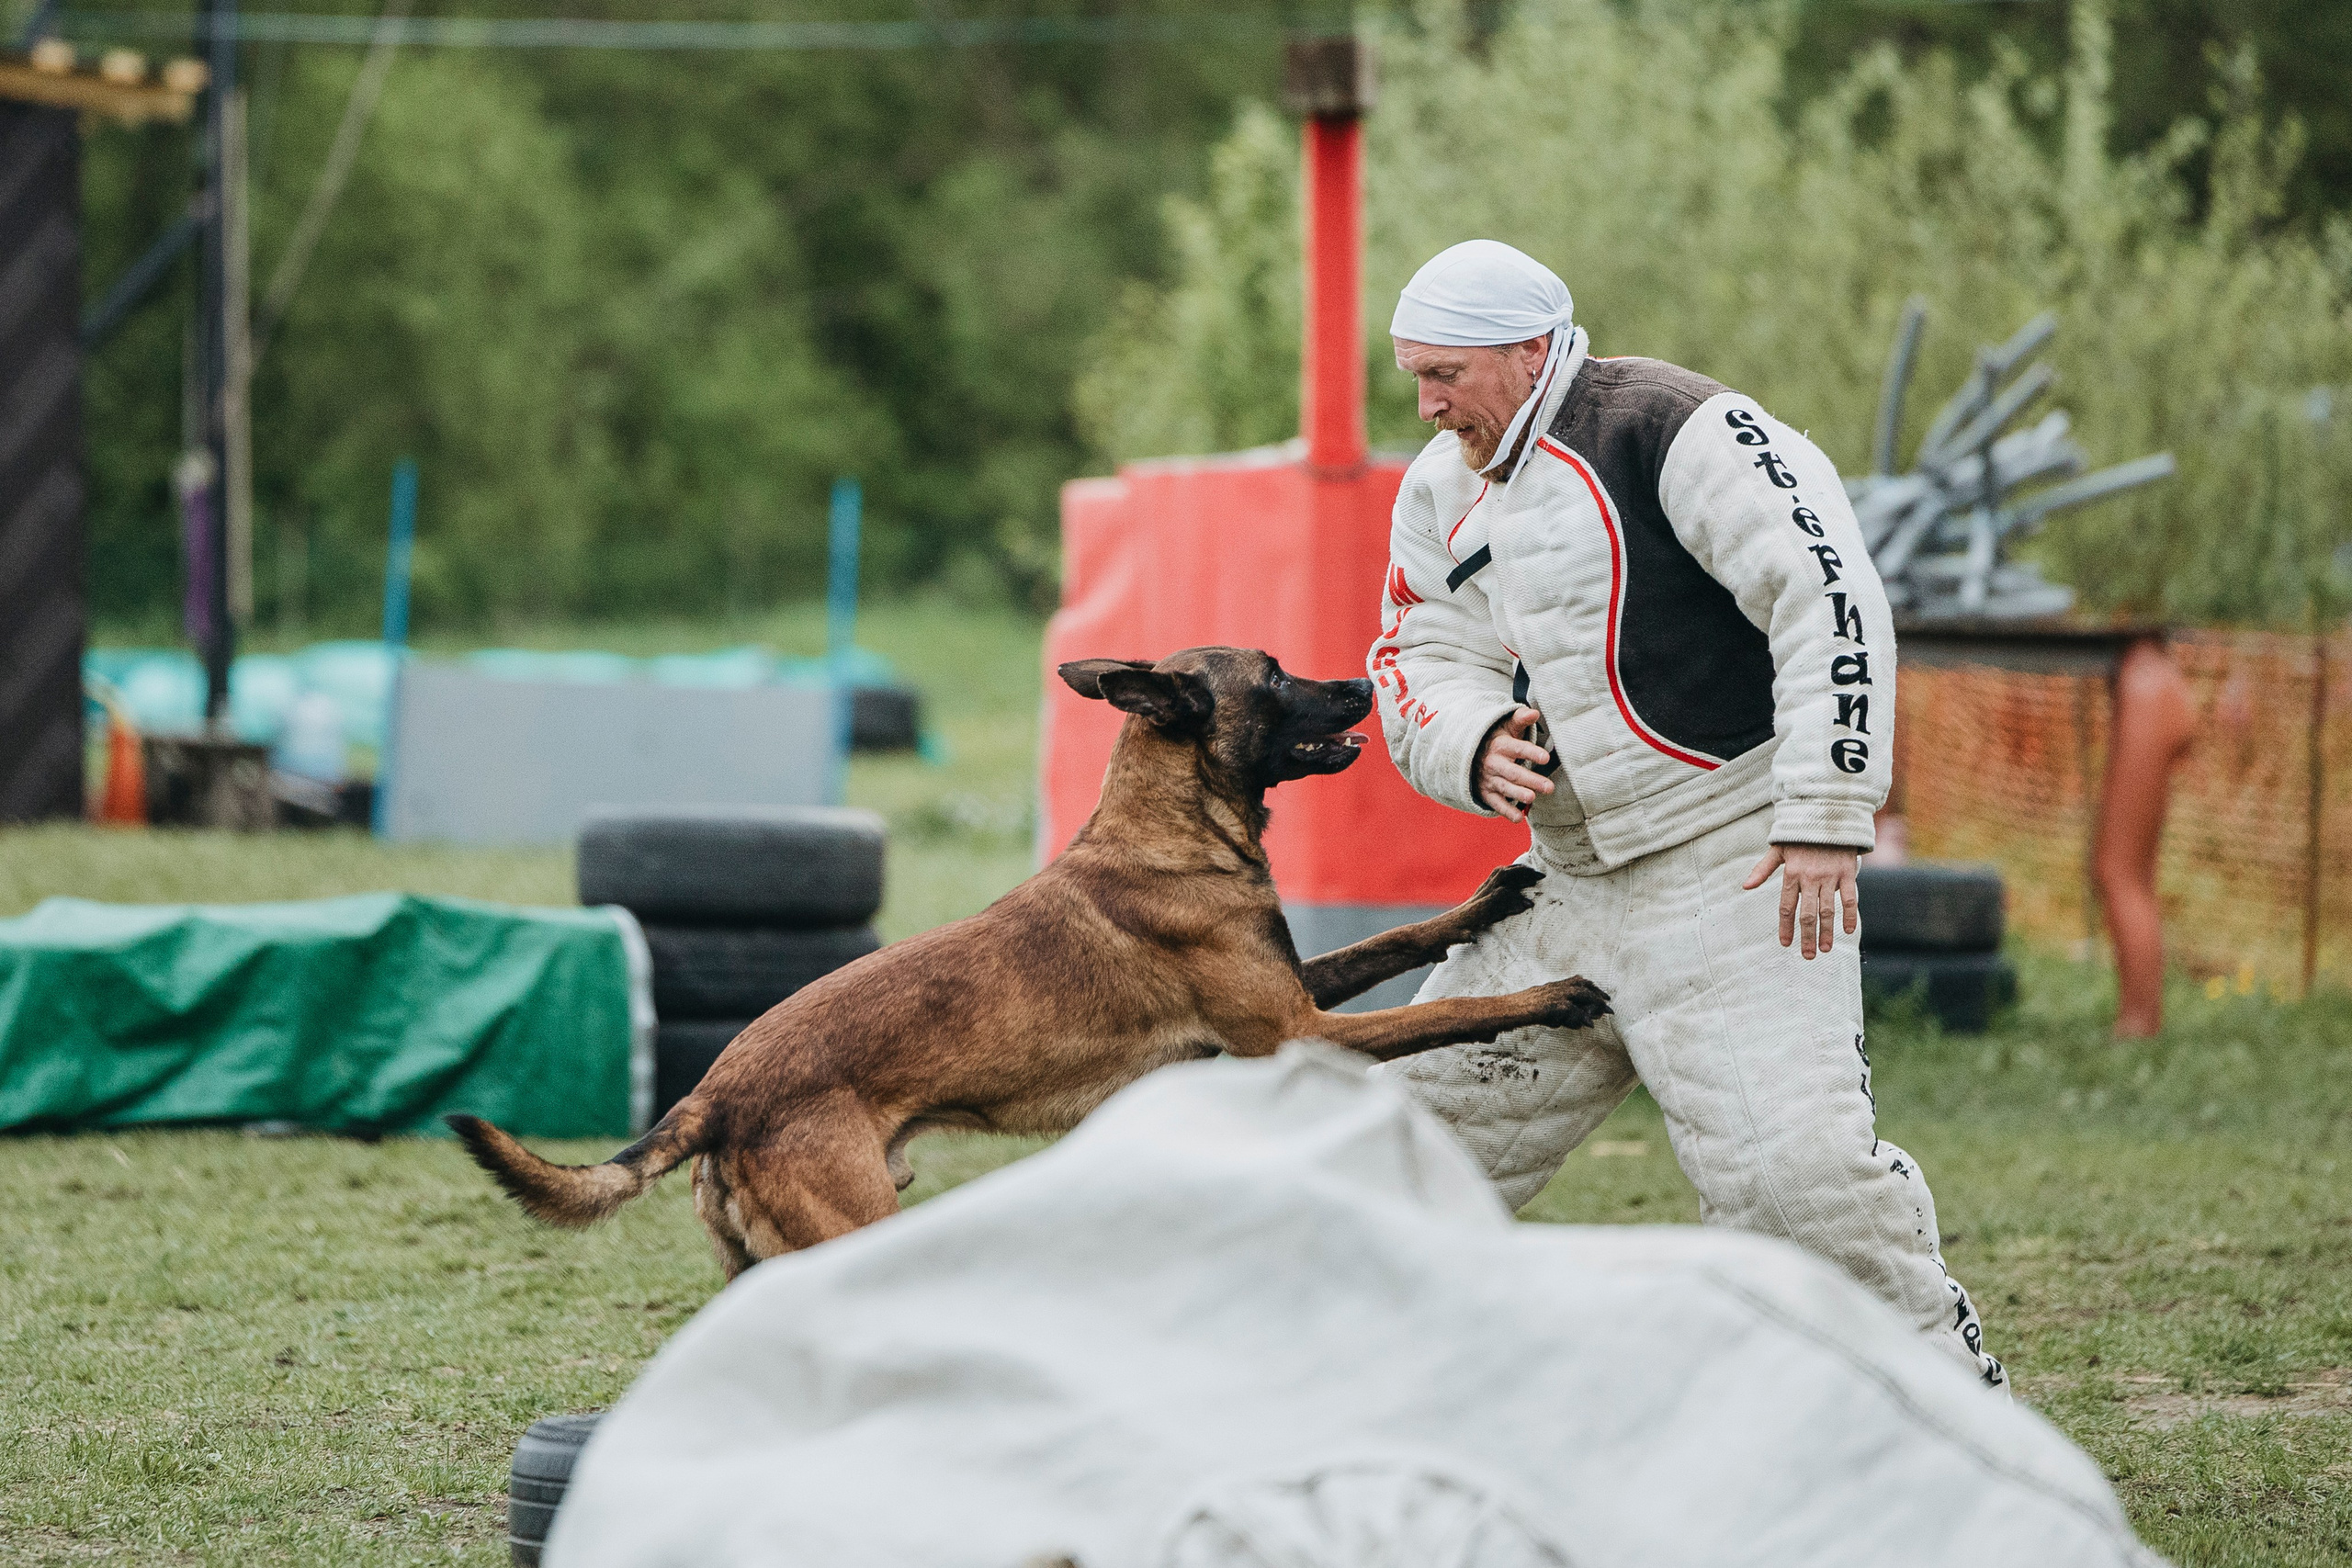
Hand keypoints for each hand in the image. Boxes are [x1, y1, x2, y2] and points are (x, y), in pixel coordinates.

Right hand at [1477, 707, 1554, 821]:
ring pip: (1504, 788)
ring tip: (1532, 798)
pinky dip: (1506, 811)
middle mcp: (1493, 763)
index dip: (1531, 752)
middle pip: (1513, 772)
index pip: (1517, 748)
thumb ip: (1521, 719)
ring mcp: (1489, 779)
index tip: (1546, 758)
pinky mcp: (1486, 793)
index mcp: (1500, 745)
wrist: (1468, 755)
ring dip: (1518, 794)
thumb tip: (1535, 712)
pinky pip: (1496, 803)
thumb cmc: (1496, 739)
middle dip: (1531, 780)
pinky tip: (1518, 818)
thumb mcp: (1506, 727)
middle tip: (1549, 787)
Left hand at [1742, 843, 1858, 959]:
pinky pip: (1850, 898)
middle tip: (1807, 956)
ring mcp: (1830, 875)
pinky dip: (1850, 915)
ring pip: (1828, 909)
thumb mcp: (1777, 849)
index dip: (1786, 927)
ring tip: (1825, 949)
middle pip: (1807, 913)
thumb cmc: (1800, 835)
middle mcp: (1810, 877)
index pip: (1786, 907)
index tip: (1786, 944)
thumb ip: (1762, 869)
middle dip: (1806, 937)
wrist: (1827, 814)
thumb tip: (1745, 886)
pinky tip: (1848, 930)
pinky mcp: (1847, 872)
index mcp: (1791, 873)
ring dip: (1827, 931)